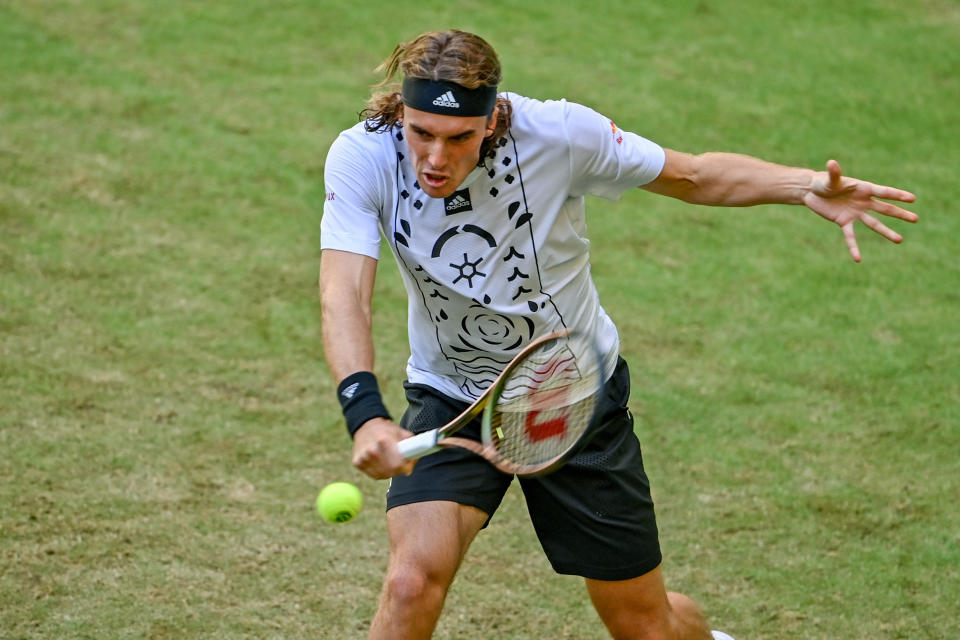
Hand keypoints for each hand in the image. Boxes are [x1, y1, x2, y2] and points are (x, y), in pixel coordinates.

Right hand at [351, 417, 415, 478]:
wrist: (365, 425)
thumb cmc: (386, 429)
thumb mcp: (401, 432)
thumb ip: (411, 444)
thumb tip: (415, 457)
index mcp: (384, 441)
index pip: (398, 464)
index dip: (406, 467)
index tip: (408, 466)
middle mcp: (372, 450)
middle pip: (391, 471)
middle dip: (399, 469)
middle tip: (401, 464)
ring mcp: (364, 458)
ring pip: (383, 475)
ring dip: (389, 471)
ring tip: (390, 461)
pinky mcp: (358, 463)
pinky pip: (374, 475)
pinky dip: (380, 472)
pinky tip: (381, 463)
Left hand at [803, 159, 917, 261]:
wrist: (812, 192)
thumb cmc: (823, 181)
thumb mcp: (829, 178)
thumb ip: (834, 173)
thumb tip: (832, 163)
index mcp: (863, 188)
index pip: (883, 192)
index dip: (897, 195)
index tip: (912, 199)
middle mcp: (863, 201)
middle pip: (885, 209)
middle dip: (900, 214)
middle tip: (916, 219)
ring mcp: (855, 213)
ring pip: (874, 224)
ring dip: (886, 232)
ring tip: (900, 240)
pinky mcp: (843, 222)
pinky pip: (850, 236)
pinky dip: (853, 247)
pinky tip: (858, 259)